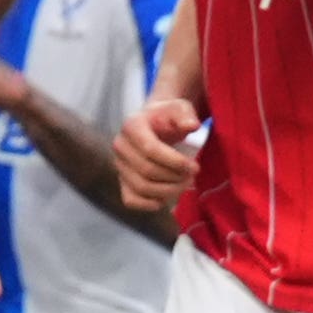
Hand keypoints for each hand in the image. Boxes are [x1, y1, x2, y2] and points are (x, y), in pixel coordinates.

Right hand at [112, 95, 204, 212]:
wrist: (155, 126)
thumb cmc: (168, 118)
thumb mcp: (179, 109)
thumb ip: (185, 115)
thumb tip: (191, 125)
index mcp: (131, 125)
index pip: (150, 149)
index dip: (174, 162)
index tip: (194, 167)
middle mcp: (120, 146)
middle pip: (147, 170)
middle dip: (174, 177)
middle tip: (192, 176)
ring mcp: (119, 166)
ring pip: (141, 187)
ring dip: (167, 191)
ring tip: (185, 185)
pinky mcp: (121, 182)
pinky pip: (131, 200)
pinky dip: (149, 204)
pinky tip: (166, 198)